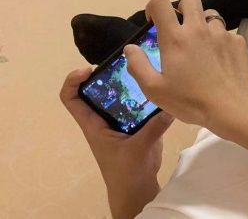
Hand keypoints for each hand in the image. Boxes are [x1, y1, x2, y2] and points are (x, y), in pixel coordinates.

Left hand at [60, 68, 173, 218]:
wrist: (137, 189)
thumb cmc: (126, 172)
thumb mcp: (138, 148)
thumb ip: (154, 127)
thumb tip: (171, 106)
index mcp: (93, 124)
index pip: (70, 98)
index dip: (73, 80)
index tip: (89, 70)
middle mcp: (103, 117)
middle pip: (97, 89)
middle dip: (108, 73)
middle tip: (126, 62)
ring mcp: (120, 119)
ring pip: (119, 94)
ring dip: (129, 81)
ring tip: (145, 68)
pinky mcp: (136, 122)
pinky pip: (138, 102)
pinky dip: (147, 93)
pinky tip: (160, 86)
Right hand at [124, 0, 247, 135]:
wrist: (231, 107)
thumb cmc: (189, 100)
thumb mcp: (155, 89)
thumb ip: (138, 66)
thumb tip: (130, 48)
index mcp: (175, 38)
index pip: (161, 3)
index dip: (154, 7)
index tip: (154, 22)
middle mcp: (198, 29)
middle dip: (182, 8)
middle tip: (180, 29)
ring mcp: (221, 34)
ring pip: (211, 16)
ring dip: (203, 26)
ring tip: (202, 47)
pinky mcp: (238, 42)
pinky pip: (227, 34)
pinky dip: (221, 42)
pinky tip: (220, 60)